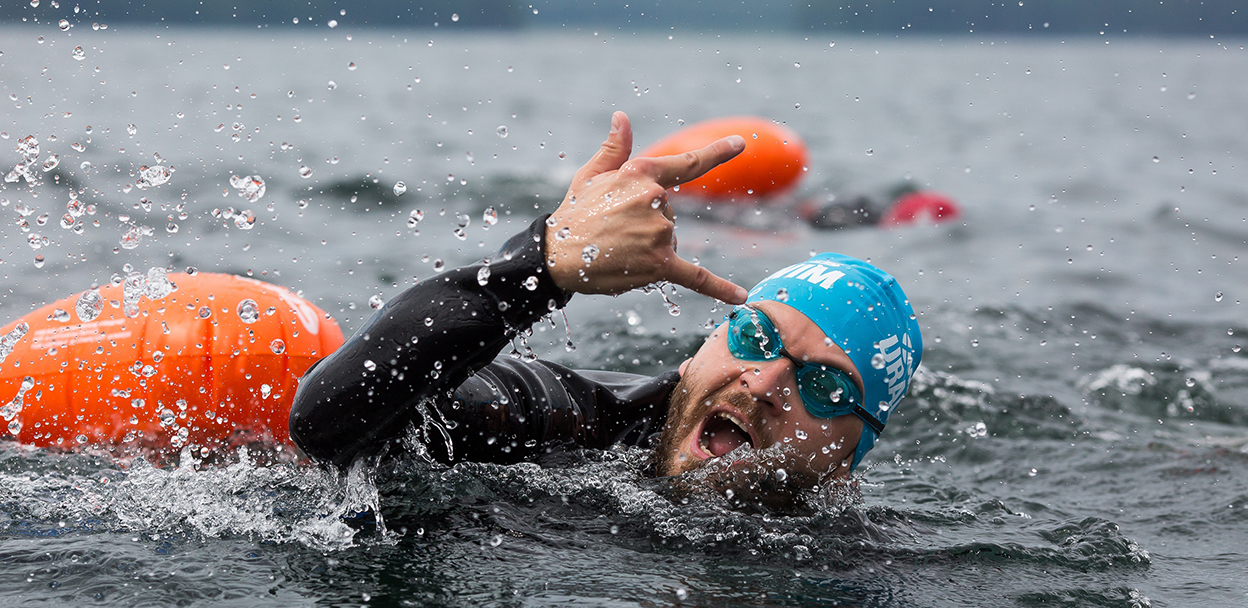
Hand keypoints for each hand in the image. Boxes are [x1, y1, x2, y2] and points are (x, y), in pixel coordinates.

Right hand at [545, 111, 747, 303]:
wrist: (555, 256)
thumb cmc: (573, 213)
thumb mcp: (591, 175)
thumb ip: (614, 148)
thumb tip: (622, 117)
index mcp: (641, 173)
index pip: (686, 163)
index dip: (716, 153)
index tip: (740, 143)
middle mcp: (654, 199)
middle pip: (667, 213)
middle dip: (644, 222)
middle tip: (612, 229)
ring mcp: (658, 232)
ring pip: (668, 239)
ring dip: (647, 246)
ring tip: (616, 248)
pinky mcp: (659, 264)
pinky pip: (695, 277)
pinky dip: (719, 288)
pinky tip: (740, 296)